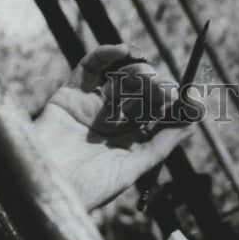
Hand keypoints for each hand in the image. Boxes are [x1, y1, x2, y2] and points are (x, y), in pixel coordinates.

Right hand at [33, 44, 192, 210]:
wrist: (45, 190)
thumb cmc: (89, 189)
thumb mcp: (131, 168)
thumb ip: (160, 144)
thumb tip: (192, 124)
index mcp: (132, 142)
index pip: (160, 115)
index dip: (177, 105)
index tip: (192, 98)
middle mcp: (115, 122)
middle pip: (144, 94)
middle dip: (158, 88)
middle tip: (167, 90)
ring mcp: (93, 107)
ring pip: (123, 79)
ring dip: (139, 72)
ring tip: (147, 79)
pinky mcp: (70, 96)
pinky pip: (90, 68)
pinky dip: (105, 54)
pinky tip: (123, 49)